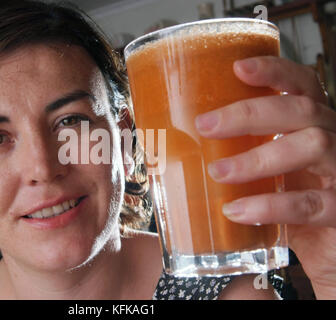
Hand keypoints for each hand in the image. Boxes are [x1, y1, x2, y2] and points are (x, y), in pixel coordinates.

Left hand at [195, 56, 335, 298]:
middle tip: (205, 125)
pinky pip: (310, 202)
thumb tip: (182, 149)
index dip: (275, 71)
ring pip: (312, 146)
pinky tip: (236, 211)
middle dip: (250, 113)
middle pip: (301, 110)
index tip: (238, 67)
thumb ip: (244, 155)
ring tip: (218, 172)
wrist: (328, 245)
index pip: (302, 86)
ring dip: (258, 158)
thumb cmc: (293, 201)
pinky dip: (270, 205)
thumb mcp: (271, 172)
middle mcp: (334, 139)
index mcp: (313, 125)